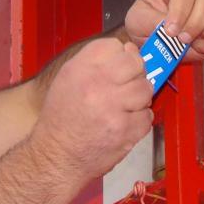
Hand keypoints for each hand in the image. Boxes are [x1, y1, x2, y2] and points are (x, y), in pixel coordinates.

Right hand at [30, 38, 153, 179]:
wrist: (56, 157)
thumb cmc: (62, 119)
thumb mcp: (68, 79)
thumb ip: (96, 62)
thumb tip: (128, 50)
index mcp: (80, 68)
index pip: (116, 46)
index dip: (122, 55)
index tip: (120, 66)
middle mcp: (97, 84)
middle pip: (136, 63)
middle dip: (136, 74)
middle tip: (126, 86)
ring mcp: (113, 108)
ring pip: (146, 89)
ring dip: (139, 98)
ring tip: (125, 106)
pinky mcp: (125, 130)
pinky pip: (147, 116)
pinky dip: (139, 120)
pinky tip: (124, 123)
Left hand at [123, 0, 203, 59]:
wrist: (154, 40)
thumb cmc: (145, 23)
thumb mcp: (136, 21)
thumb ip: (150, 22)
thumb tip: (168, 27)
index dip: (180, 11)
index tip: (171, 30)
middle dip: (197, 22)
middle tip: (183, 40)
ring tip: (193, 44)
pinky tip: (200, 47)